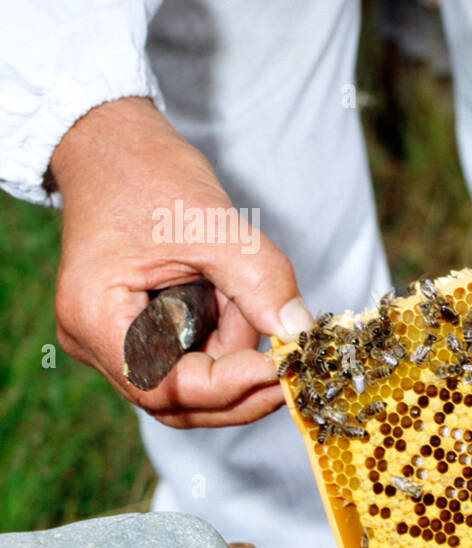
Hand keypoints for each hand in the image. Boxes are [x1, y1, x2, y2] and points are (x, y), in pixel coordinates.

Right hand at [50, 97, 313, 427]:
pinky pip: (189, 361)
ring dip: (234, 354)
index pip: (165, 387)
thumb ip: (261, 281)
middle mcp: (94, 341)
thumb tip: (301, 333)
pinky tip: (232, 301)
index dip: (230, 385)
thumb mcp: (214, 224)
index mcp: (94, 316)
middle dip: (240, 381)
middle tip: (289, 354)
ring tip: (243, 296)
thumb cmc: (149, 176)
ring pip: (190, 386)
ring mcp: (113, 343)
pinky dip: (224, 341)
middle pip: (178, 400)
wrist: (115, 147)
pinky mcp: (137, 335)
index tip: (282, 364)